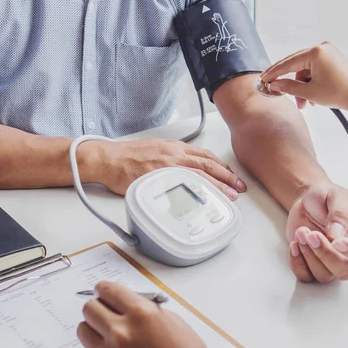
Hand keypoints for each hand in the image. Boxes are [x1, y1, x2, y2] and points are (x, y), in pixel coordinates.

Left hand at [78, 282, 210, 347]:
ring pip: (83, 331)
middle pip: (89, 308)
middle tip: (107, 314)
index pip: (106, 289)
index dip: (104, 290)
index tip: (103, 292)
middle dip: (98, 308)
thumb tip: (124, 303)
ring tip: (111, 338)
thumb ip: (145, 309)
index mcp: (141, 314)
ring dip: (95, 332)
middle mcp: (121, 333)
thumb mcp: (172, 322)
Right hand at [89, 139, 246, 198]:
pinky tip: (206, 199)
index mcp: (174, 147)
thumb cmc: (126, 156)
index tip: (231, 174)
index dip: (221, 166)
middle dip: (227, 176)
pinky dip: (198, 192)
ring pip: (200, 175)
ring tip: (231, 195)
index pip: (204, 155)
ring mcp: (167, 167)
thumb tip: (183, 167)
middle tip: (240, 187)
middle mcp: (173, 155)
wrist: (108, 159)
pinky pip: (183, 185)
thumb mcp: (155, 150)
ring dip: (219, 185)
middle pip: (208, 164)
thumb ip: (171, 157)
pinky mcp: (159, 178)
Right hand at [261, 42, 347, 113]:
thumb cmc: (339, 93)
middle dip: (289, 83)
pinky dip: (310, 82)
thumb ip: (288, 87)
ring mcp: (328, 52)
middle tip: (275, 90)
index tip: (263, 79)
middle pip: (295, 65)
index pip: (288, 63)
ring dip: (301, 87)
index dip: (274, 73)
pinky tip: (311, 96)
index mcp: (315, 52)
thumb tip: (274, 85)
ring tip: (304, 103)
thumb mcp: (309, 92)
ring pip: (305, 70)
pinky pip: (314, 69)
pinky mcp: (332, 58)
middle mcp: (321, 48)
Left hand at [286, 183, 347, 282]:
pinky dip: (297, 263)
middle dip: (325, 254)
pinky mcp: (310, 262)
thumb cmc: (327, 196)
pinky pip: (305, 276)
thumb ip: (339, 213)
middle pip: (343, 270)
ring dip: (308, 255)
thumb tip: (337, 234)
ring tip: (301, 232)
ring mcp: (329, 260)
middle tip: (311, 234)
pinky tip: (294, 244)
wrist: (307, 199)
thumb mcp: (335, 196)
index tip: (338, 241)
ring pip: (323, 275)